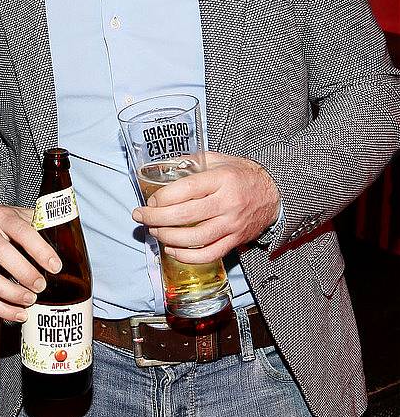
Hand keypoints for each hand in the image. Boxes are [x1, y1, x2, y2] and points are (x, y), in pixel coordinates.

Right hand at [0, 203, 61, 321]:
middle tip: (41, 286)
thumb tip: (71, 245)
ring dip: (10, 293)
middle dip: (23, 273)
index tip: (55, 266)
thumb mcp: (21, 215)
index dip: (39, 249)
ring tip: (30, 301)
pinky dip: (0, 308)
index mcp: (3, 217)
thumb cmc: (3, 222)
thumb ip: (41, 226)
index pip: (21, 231)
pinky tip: (19, 314)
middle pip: (1, 253)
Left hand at [134, 153, 279, 262]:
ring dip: (168, 237)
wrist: (275, 193)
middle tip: (140, 216)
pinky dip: (187, 257)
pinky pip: (209, 254)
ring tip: (154, 231)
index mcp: (221, 179)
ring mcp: (232, 225)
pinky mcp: (235, 240)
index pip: (185, 190)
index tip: (150, 200)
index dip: (162, 197)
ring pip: (195, 238)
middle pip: (185, 216)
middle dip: (156, 217)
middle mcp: (227, 203)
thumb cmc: (243, 174)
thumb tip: (164, 166)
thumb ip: (192, 162)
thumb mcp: (219, 159)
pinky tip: (172, 250)